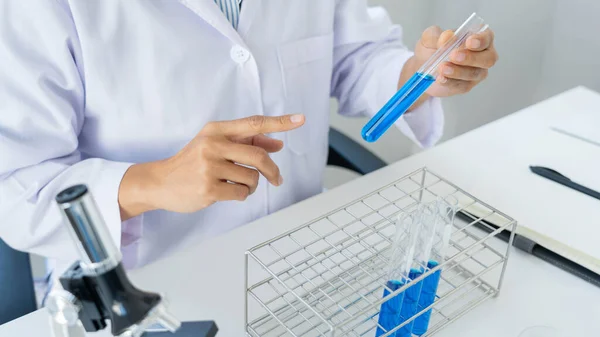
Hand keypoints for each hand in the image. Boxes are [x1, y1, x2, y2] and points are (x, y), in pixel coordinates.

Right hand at [118, 114, 304, 218]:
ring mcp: (209, 167)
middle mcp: (212, 145)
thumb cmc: (192, 162)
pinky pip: (242, 193)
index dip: (280, 122)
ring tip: (238, 185)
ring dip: (252, 186)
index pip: (254, 123)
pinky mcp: (209, 189)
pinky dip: (241, 195)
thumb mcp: (215, 145)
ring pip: (252, 178)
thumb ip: (246, 142)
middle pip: (259, 156)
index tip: (301, 119)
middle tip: (277, 179)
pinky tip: (227, 192)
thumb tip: (277, 144)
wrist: (160, 182)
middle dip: (272, 170)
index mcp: (216, 130)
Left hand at [399, 26, 498, 106]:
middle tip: (453, 56)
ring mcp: (476, 72)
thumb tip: (447, 37)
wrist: (422, 67)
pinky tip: (440, 78)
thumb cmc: (432, 47)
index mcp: (478, 37)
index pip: (487, 37)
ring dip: (458, 71)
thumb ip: (436, 35)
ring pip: (474, 73)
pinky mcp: (466, 85)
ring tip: (442, 68)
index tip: (469, 42)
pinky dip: (450, 82)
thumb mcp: (429, 38)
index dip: (480, 40)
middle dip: (471, 58)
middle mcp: (483, 55)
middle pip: (488, 58)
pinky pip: (462, 85)